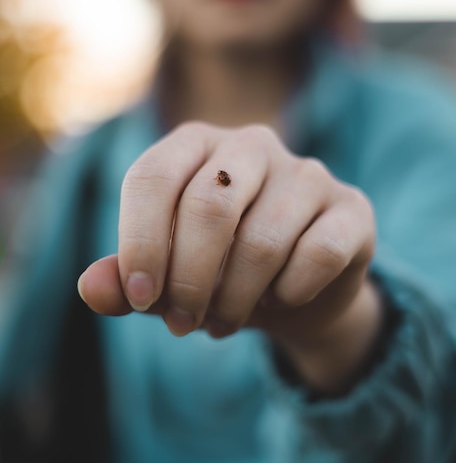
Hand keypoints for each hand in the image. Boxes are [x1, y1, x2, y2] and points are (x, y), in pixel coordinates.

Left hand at [79, 122, 380, 387]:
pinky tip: (281, 299)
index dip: (139, 241)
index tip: (139, 298)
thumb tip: (92, 289)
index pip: (154, 176)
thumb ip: (127, 279)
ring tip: (224, 319)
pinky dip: (290, 292)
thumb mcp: (166, 277)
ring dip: (236, 298)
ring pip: (263, 240)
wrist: (294, 290)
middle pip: (209, 206)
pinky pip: (319, 253)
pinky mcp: (351, 207)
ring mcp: (307, 172)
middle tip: (182, 324)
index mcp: (197, 144)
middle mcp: (252, 144)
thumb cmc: (218, 272)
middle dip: (189, 280)